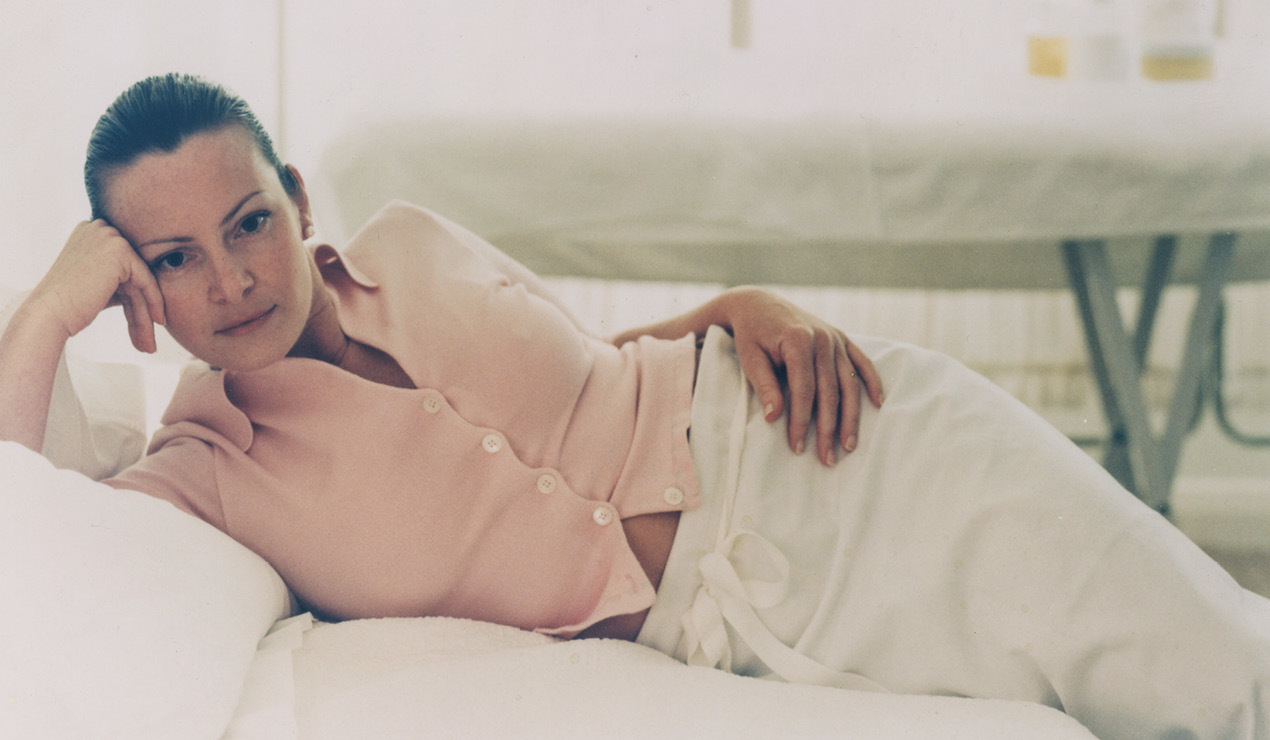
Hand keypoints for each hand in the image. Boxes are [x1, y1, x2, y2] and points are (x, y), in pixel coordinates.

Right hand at [28, 220, 164, 351]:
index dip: (136, 295)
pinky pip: (146, 279)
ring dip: (147, 312)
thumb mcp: (99, 284)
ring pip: (141, 279)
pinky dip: (154, 301)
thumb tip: (149, 286)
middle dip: (142, 307)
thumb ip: (121, 278)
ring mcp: (109, 236)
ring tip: (150, 343)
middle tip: (148, 338)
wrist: (50, 313)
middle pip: (133, 274)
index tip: (147, 320)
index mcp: (92, 232)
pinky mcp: (119, 250)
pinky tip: (159, 321)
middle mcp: (100, 228)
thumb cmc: (70, 304)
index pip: (125, 266)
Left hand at [724, 287, 882, 464]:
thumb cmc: (751, 334)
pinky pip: (862, 362)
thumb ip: (764, 386)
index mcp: (797, 340)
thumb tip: (773, 418)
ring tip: (849, 445)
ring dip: (851, 416)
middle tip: (828, 458)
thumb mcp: (749, 358)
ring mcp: (835, 337)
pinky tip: (879, 404)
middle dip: (828, 428)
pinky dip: (872, 382)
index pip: (804, 389)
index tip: (798, 448)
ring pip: (849, 383)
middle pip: (830, 391)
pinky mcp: (842, 338)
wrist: (759, 303)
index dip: (801, 421)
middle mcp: (822, 338)